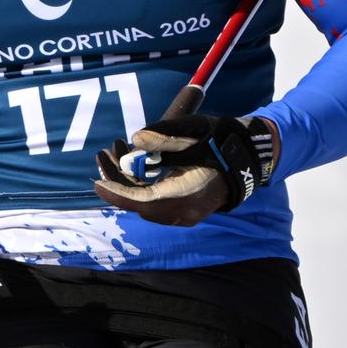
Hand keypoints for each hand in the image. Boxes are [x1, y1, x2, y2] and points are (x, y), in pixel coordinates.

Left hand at [92, 115, 277, 227]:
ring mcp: (183, 215)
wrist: (250, 158)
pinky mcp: (181, 210)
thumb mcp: (194, 132)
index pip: (144, 201)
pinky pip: (153, 201)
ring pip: (144, 202)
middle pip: (139, 203)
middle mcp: (184, 212)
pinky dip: (138, 184)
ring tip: (113, 151)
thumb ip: (164, 136)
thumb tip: (135, 140)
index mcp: (188, 196)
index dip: (118, 192)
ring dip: (126, 180)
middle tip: (102, 154)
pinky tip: (130, 162)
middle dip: (117, 180)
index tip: (96, 182)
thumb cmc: (222, 142)